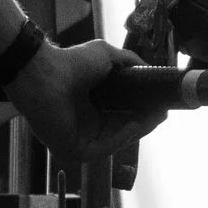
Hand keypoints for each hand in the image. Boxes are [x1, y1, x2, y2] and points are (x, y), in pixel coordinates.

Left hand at [7, 40, 166, 163]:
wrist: (44, 73)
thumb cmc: (70, 63)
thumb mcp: (106, 56)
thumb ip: (128, 61)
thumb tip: (148, 68)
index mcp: (92, 108)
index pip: (122, 116)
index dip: (142, 111)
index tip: (160, 105)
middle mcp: (87, 126)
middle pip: (122, 130)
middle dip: (144, 122)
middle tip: (163, 113)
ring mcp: (81, 140)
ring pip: (117, 140)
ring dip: (138, 130)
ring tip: (155, 117)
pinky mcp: (75, 151)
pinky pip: (104, 148)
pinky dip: (122, 139)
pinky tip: (135, 125)